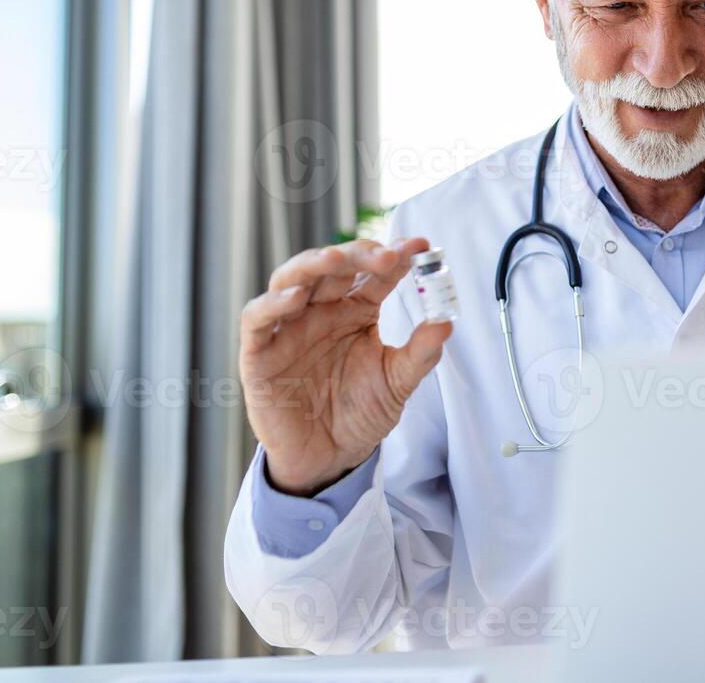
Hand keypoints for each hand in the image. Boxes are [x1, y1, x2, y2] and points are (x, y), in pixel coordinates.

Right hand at [238, 236, 451, 495]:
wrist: (329, 458)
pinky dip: (272, 304)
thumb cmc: (360, 414)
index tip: (420, 246)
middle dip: (358, 255)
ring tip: (336, 259)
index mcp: (355, 310)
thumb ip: (420, 353)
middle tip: (384, 255)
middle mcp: (322, 310)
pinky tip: (294, 298)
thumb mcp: (397, 383)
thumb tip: (446, 322)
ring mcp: (289, 327)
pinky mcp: (259, 352)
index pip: (374, 274)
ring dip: (312, 264)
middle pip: (334, 267)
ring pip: (292, 279)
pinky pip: (257, 319)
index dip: (396, 257)